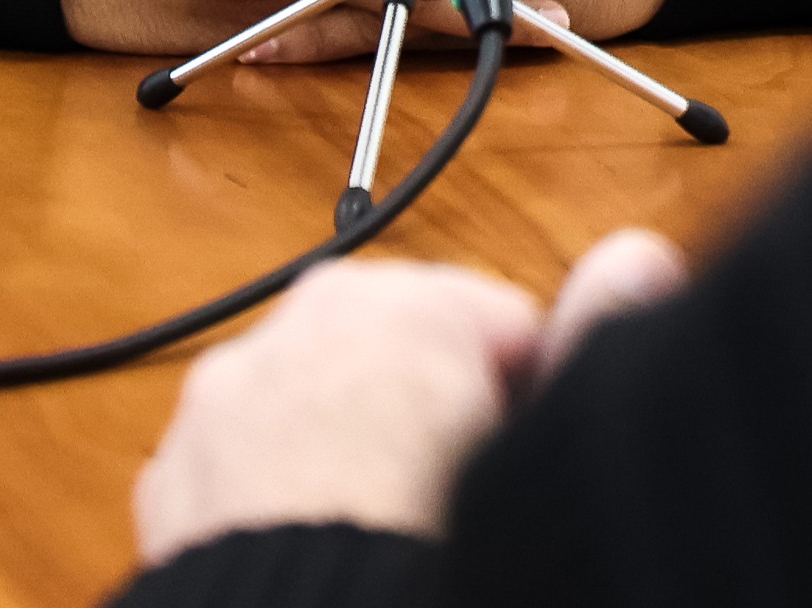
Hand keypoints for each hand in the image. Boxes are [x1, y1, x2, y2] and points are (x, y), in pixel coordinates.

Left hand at [131, 231, 690, 563]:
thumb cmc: (427, 538)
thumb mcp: (541, 438)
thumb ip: (596, 337)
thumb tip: (641, 257)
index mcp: (398, 302)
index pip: (499, 323)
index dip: (532, 399)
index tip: (529, 458)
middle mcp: (296, 329)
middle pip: (397, 357)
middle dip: (434, 415)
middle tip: (467, 499)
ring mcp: (219, 405)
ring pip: (314, 409)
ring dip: (351, 454)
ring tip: (393, 532)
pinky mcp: (170, 482)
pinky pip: (245, 472)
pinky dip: (280, 501)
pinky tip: (327, 553)